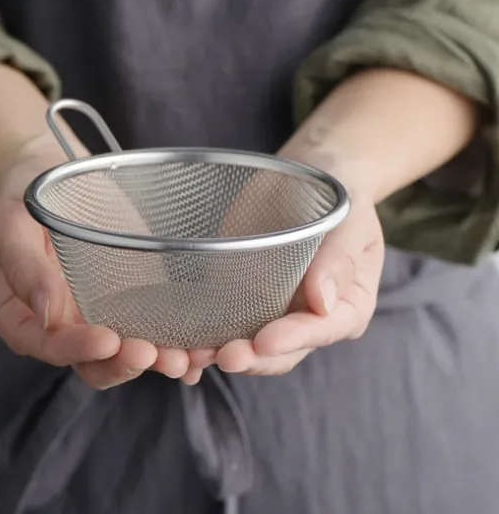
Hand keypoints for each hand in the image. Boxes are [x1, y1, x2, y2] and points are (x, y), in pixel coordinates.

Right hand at [0, 134, 192, 388]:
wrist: (50, 177)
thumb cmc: (22, 200)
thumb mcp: (11, 225)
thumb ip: (24, 268)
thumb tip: (45, 314)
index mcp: (23, 315)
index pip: (48, 345)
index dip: (77, 349)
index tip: (107, 341)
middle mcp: (64, 324)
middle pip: (92, 363)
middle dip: (123, 364)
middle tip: (154, 354)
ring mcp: (99, 313)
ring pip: (126, 352)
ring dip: (156, 360)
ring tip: (186, 357)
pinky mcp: (129, 297)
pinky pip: (151, 326)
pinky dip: (175, 342)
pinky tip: (201, 348)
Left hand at [213, 161, 384, 375]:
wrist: (308, 172)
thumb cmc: (338, 192)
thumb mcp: (348, 217)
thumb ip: (338, 258)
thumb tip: (324, 303)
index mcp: (346, 305)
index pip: (321, 330)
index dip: (293, 340)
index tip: (264, 342)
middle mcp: (308, 316)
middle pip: (282, 350)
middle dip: (253, 357)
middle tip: (226, 357)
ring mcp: (273, 308)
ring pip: (248, 343)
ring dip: (222, 352)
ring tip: (195, 356)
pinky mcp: (241, 293)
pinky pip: (222, 319)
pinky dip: (203, 333)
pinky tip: (181, 341)